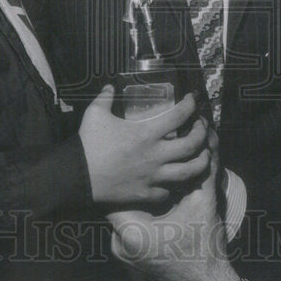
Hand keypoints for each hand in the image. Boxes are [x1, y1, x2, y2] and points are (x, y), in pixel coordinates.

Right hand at [79, 86, 208, 204]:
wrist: (76, 177)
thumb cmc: (88, 144)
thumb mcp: (95, 113)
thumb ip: (106, 97)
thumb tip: (110, 86)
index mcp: (147, 133)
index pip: (180, 116)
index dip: (191, 105)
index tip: (192, 100)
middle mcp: (156, 155)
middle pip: (194, 145)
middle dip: (203, 134)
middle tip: (200, 127)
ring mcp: (154, 177)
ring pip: (190, 172)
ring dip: (201, 161)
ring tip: (202, 154)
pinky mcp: (147, 194)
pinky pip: (170, 191)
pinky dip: (175, 184)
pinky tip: (175, 177)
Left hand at [108, 148, 238, 280]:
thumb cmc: (205, 247)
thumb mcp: (203, 201)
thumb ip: (203, 168)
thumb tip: (208, 137)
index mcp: (132, 230)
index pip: (116, 190)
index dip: (128, 172)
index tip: (136, 158)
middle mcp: (120, 243)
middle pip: (117, 201)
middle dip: (131, 183)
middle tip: (139, 164)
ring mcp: (123, 252)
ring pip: (121, 213)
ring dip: (133, 198)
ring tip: (144, 181)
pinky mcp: (129, 255)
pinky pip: (126, 226)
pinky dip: (137, 213)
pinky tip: (151, 203)